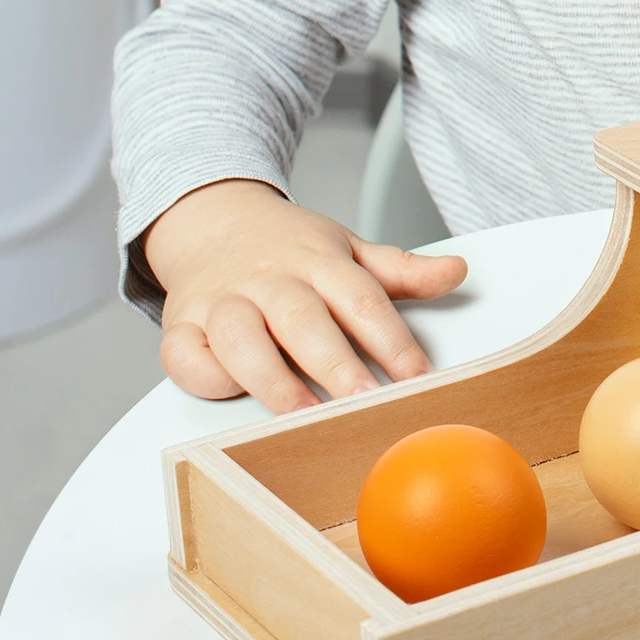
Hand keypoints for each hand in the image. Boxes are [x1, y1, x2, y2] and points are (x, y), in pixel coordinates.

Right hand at [145, 178, 466, 412]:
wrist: (213, 221)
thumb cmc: (288, 249)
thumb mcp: (348, 249)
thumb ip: (401, 270)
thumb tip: (458, 271)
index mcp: (318, 261)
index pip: (362, 300)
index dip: (393, 341)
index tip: (420, 378)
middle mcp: (270, 280)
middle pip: (306, 321)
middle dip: (338, 366)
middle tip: (368, 404)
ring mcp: (222, 302)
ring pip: (244, 340)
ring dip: (274, 381)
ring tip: (306, 418)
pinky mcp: (181, 326)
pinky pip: (186, 355)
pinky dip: (206, 376)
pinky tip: (234, 396)